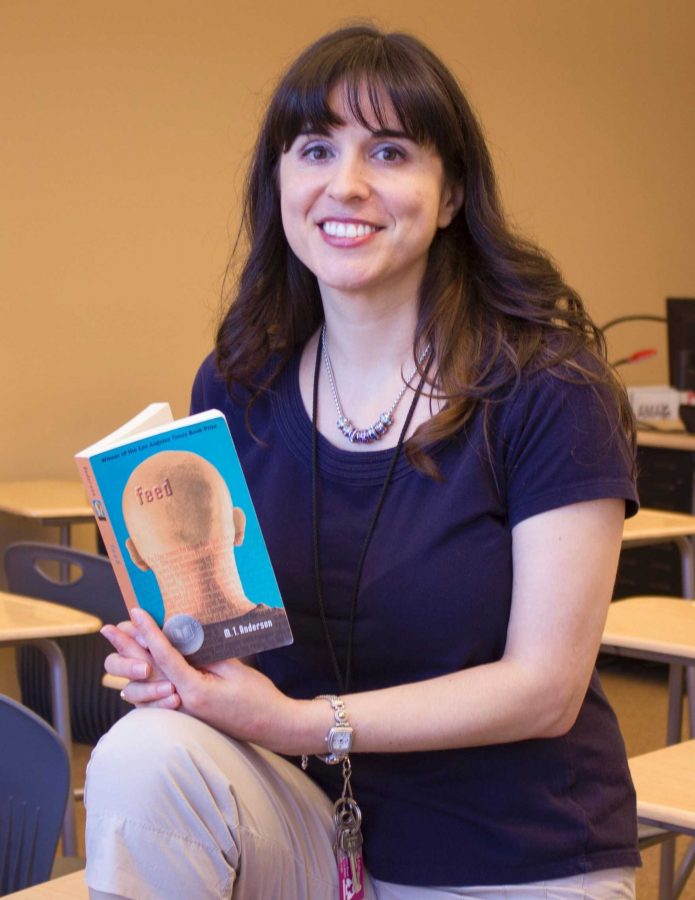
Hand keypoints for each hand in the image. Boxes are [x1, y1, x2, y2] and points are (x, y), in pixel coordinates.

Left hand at [107, 608, 300, 752]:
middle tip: (109, 628)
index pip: (164, 655)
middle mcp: (182, 703)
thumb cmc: (257, 697)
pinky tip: (136, 674)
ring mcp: (182, 712)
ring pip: (145, 688)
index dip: (148, 631)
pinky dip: (144, 683)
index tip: (136, 612)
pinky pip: (157, 698)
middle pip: (146, 671)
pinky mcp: (186, 715)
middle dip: (126, 647)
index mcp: (193, 690)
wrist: (270, 726)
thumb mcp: (234, 669)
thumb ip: (206, 653)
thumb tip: (186, 638)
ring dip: (131, 665)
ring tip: (119, 646)